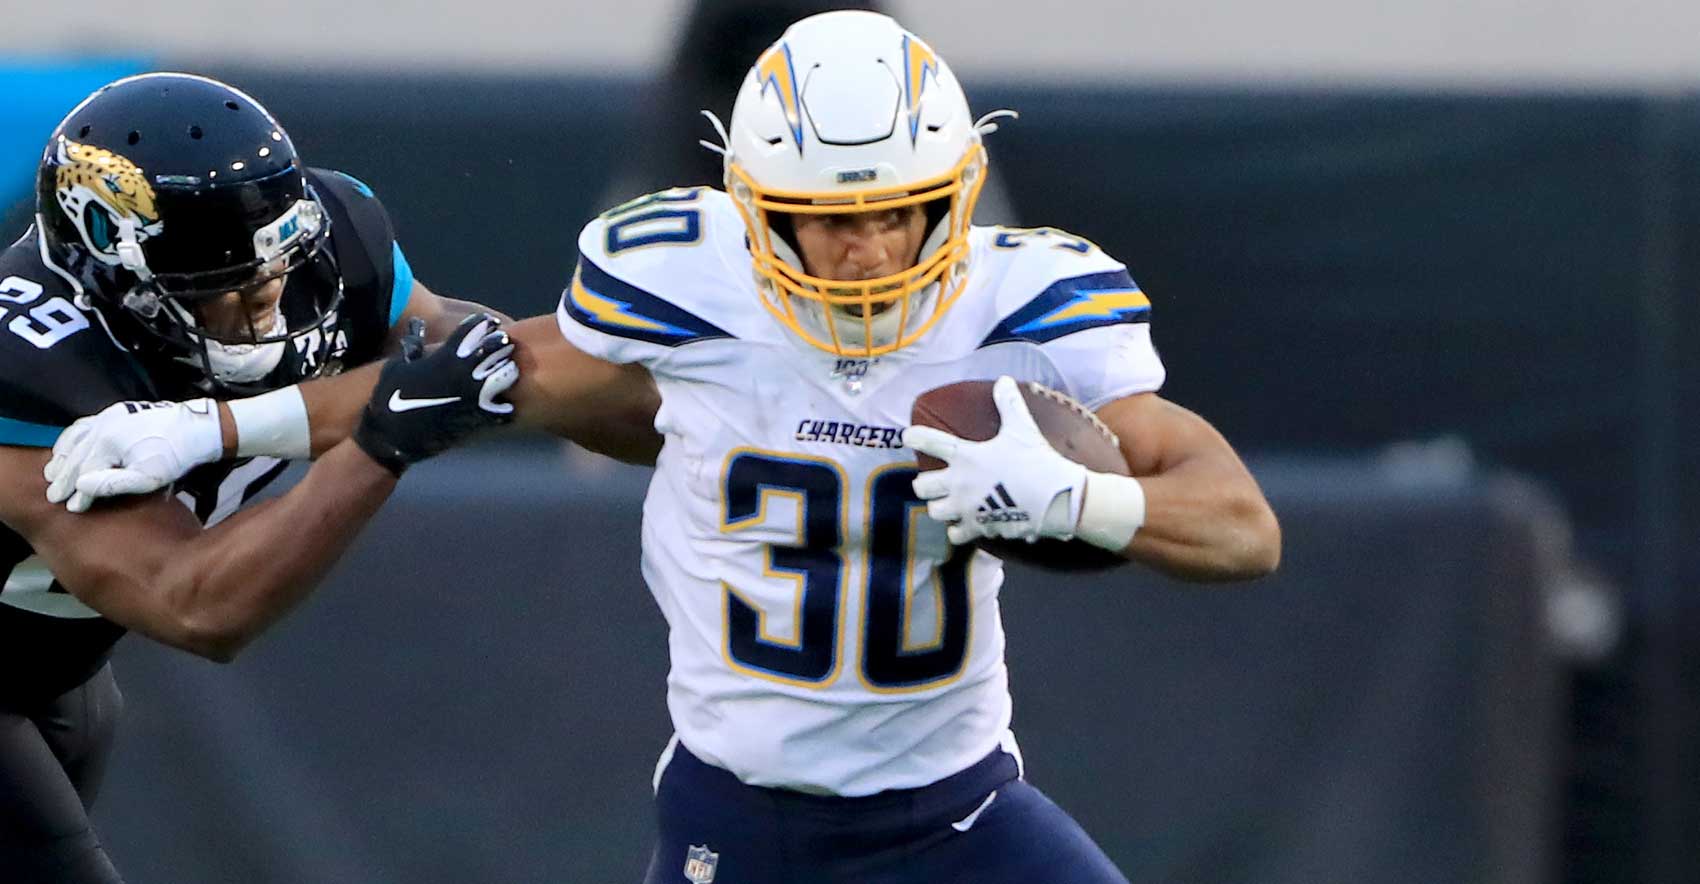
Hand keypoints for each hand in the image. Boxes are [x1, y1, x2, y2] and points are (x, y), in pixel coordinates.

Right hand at [45, 399, 224, 512]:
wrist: (197, 428)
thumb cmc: (175, 456)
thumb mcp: (148, 478)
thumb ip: (113, 484)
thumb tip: (81, 485)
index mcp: (107, 442)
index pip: (84, 473)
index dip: (77, 493)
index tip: (70, 507)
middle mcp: (102, 427)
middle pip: (76, 457)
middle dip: (63, 478)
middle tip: (53, 496)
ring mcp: (108, 417)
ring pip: (75, 439)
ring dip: (62, 457)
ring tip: (52, 474)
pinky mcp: (116, 412)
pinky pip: (84, 424)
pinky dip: (71, 437)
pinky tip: (67, 446)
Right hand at [353, 313, 517, 474]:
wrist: (390, 435)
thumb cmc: (390, 398)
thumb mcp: (398, 365)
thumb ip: (413, 345)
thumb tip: (416, 327)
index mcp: (446, 354)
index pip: (477, 327)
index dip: (484, 324)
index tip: (488, 325)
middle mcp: (464, 371)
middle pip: (497, 347)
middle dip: (500, 346)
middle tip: (500, 349)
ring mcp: (475, 395)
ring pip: (508, 374)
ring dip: (507, 374)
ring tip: (502, 377)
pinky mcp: (479, 419)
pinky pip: (505, 410)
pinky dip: (504, 410)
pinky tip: (499, 409)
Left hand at [904, 376, 1087, 545]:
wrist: (1054, 497)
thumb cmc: (1036, 460)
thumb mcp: (1022, 428)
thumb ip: (1009, 404)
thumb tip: (1003, 380)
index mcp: (966, 456)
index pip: (930, 442)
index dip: (915, 437)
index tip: (907, 436)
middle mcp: (959, 482)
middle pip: (921, 486)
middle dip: (924, 484)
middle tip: (934, 481)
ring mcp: (966, 507)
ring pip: (934, 511)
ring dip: (940, 507)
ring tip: (949, 503)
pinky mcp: (977, 527)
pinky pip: (955, 534)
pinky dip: (958, 530)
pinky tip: (965, 525)